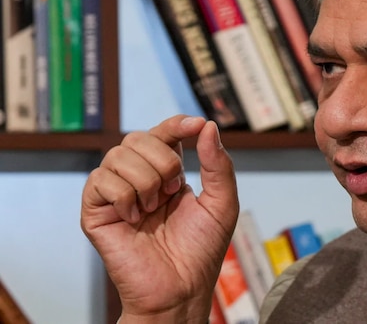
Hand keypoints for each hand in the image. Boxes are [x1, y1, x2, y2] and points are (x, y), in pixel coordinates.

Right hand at [81, 115, 238, 321]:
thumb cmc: (201, 252)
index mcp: (167, 174)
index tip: (195, 124)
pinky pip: (99, 180)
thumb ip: (218, 164)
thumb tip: (207, 127)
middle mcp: (139, 179)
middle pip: (138, 137)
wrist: (181, 289)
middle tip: (173, 191)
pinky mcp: (95, 212)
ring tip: (154, 208)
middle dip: (164, 159)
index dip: (176, 124)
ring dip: (146, 180)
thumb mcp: (222, 203)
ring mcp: (116, 194)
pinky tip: (134, 217)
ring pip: (118, 155)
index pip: (163, 134)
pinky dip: (123, 195)